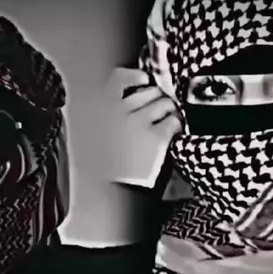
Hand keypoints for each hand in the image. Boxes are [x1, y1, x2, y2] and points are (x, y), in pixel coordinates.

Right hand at [101, 68, 181, 186]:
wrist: (113, 196)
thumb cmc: (106, 169)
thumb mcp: (95, 135)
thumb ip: (107, 111)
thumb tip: (131, 89)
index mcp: (98, 111)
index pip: (118, 79)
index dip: (135, 77)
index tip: (144, 80)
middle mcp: (116, 113)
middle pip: (148, 90)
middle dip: (157, 99)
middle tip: (159, 113)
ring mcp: (136, 123)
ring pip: (164, 103)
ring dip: (169, 112)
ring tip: (166, 125)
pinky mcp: (156, 137)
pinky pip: (174, 120)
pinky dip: (177, 126)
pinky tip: (172, 136)